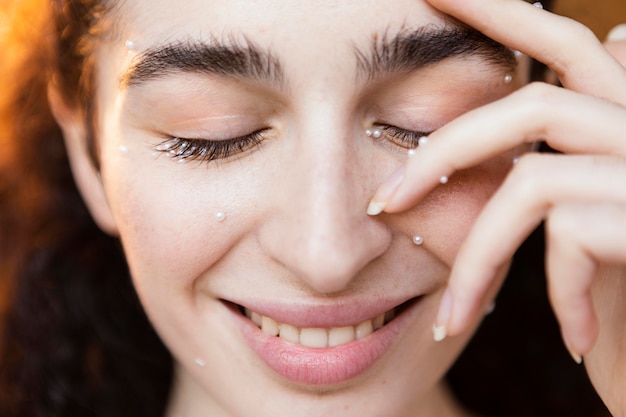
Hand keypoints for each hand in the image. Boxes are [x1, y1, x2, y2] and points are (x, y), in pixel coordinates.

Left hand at [369, 0, 625, 412]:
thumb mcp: (591, 221)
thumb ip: (562, 155)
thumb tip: (548, 77)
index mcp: (624, 121)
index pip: (561, 44)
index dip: (497, 10)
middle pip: (536, 102)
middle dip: (445, 150)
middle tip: (382, 206)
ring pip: (531, 183)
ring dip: (477, 260)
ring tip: (455, 318)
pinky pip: (568, 237)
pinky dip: (552, 291)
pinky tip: (575, 334)